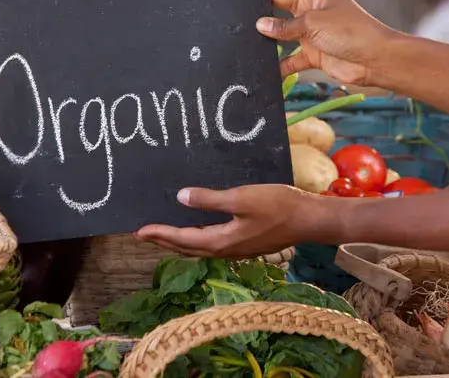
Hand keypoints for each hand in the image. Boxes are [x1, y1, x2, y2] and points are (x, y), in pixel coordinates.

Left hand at [135, 184, 334, 257]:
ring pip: (200, 249)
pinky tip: (198, 232)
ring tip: (164, 236)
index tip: (139, 231)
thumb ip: (210, 200)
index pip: (182, 239)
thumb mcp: (241, 198)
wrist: (310, 220)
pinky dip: (197, 240)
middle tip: (144, 235)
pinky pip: (213, 245)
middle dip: (164, 242)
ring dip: (180, 242)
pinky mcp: (246, 244)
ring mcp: (238, 250)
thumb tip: (181, 198)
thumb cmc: (279, 206)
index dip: (159, 234)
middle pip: (187, 248)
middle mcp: (226, 250)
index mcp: (221, 241)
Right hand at [238, 0, 395, 86]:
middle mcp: (311, 6)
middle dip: (260, 1)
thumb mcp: (315, 23)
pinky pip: (289, 58)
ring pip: (281, 28)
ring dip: (267, 35)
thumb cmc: (353, 32)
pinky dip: (280, 64)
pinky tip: (268, 70)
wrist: (375, 60)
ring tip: (248, 37)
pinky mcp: (312, 52)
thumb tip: (260, 26)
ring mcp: (311, 29)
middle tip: (239, 6)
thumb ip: (285, 26)